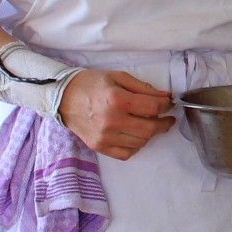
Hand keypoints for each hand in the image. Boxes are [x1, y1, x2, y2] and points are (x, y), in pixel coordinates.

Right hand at [58, 70, 176, 159]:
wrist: (62, 98)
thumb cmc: (92, 84)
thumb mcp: (119, 77)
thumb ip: (144, 88)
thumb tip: (166, 97)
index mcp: (117, 100)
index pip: (153, 107)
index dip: (166, 105)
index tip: (169, 104)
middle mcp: (112, 121)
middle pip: (150, 129)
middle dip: (164, 123)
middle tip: (167, 118)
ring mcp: (104, 137)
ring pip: (141, 142)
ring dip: (150, 134)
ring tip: (149, 124)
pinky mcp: (99, 147)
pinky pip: (127, 153)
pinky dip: (136, 145)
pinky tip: (135, 135)